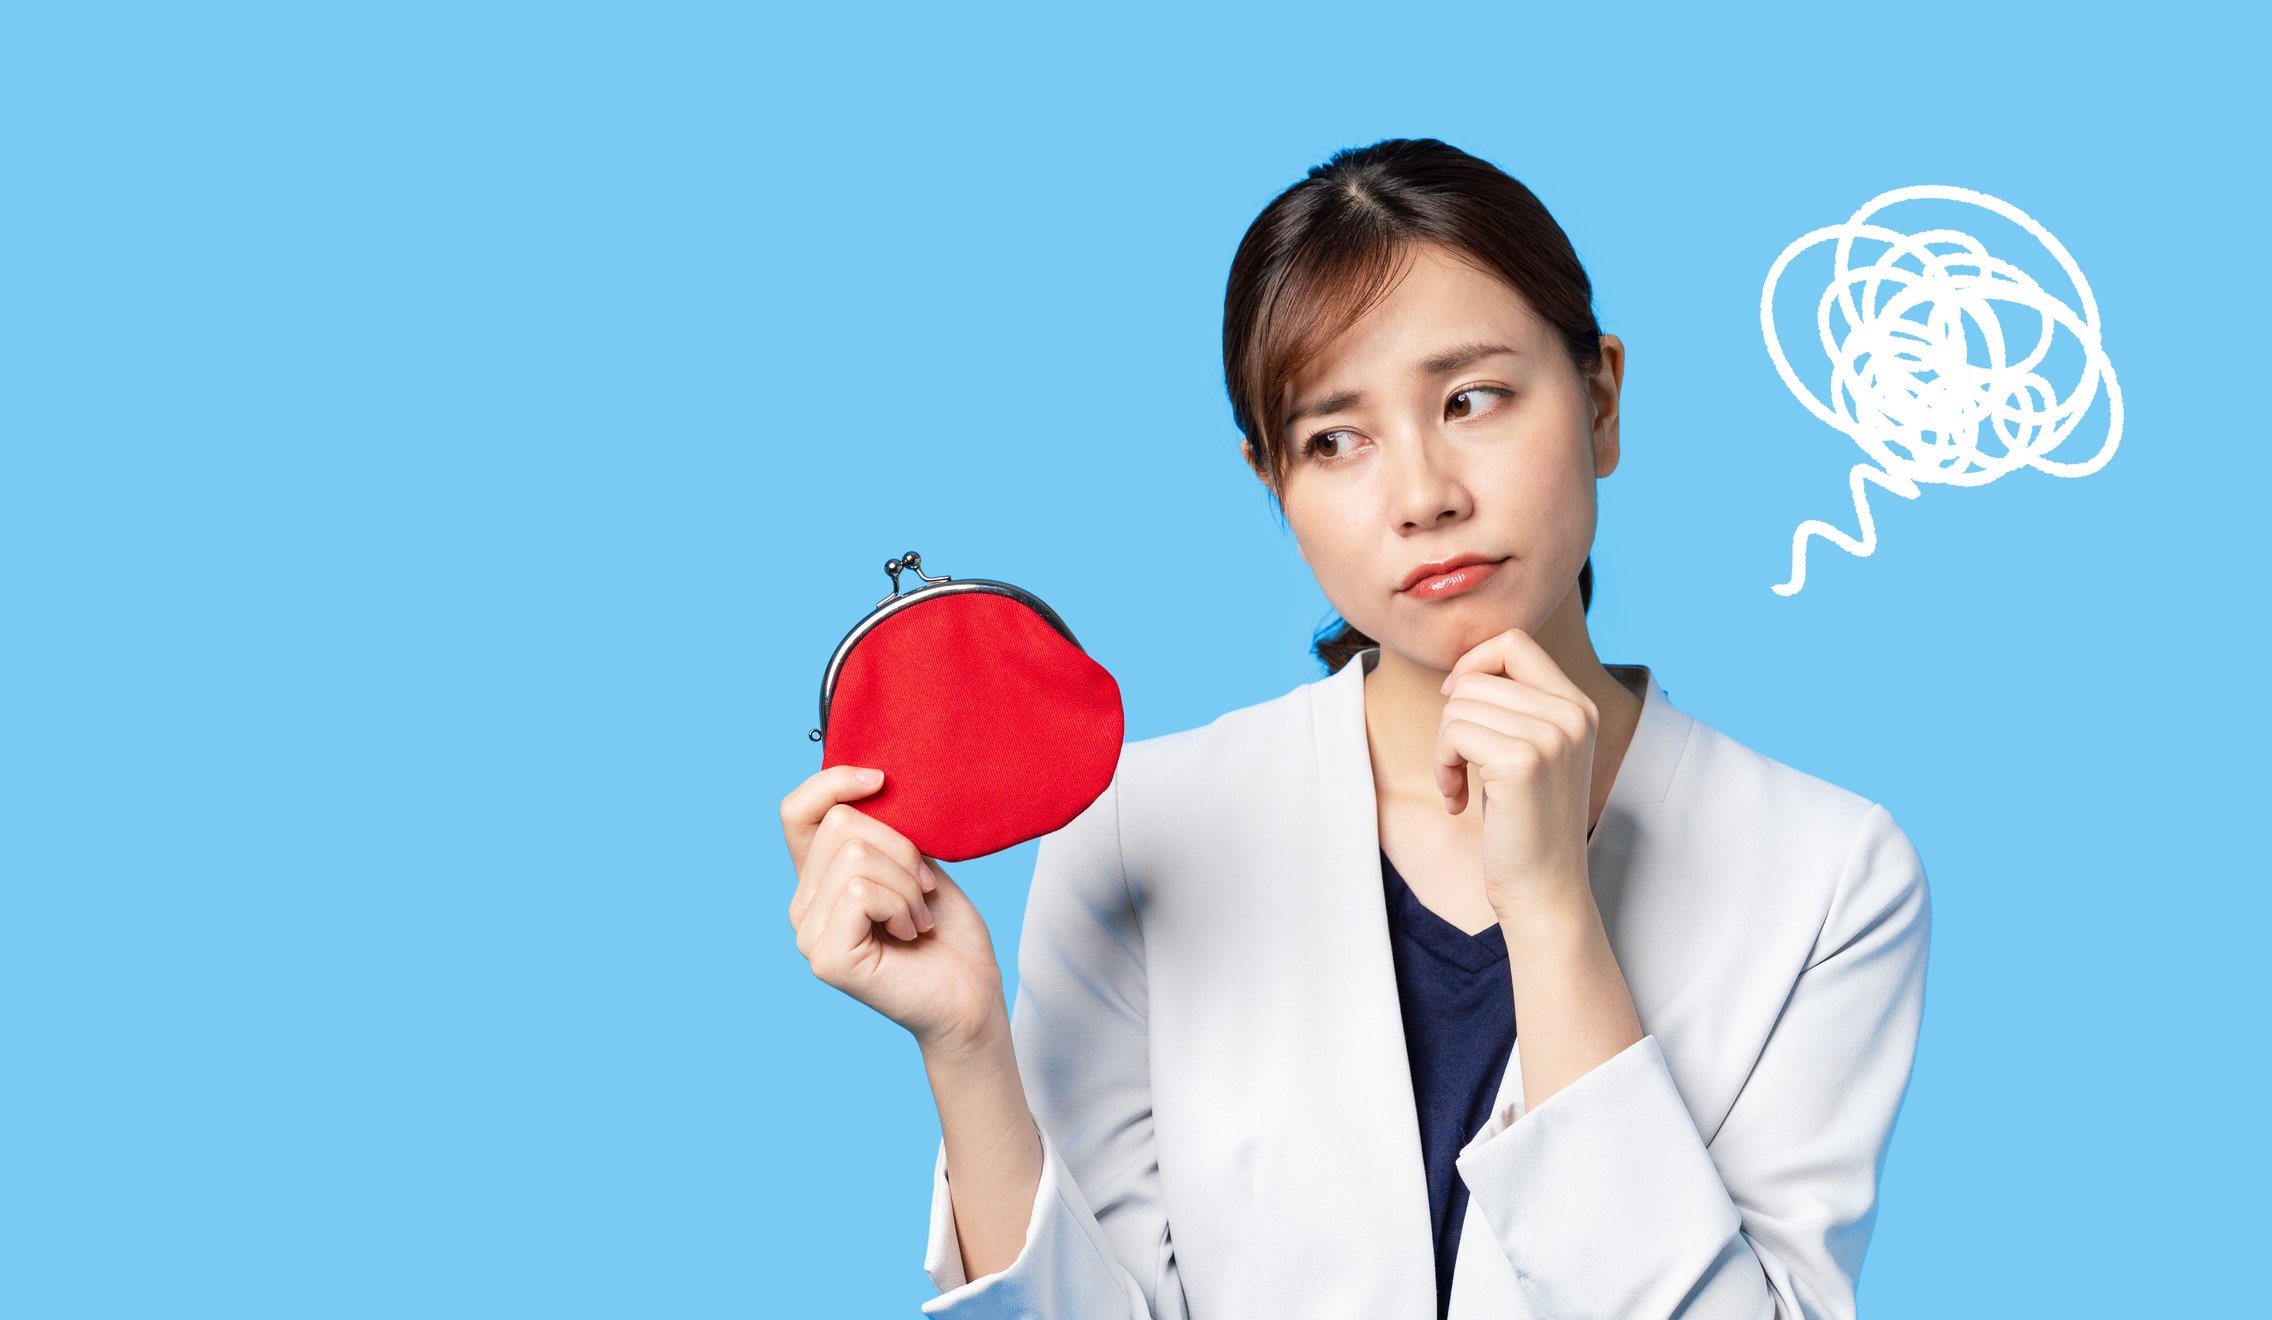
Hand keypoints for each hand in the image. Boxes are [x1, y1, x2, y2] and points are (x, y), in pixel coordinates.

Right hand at [779, 765, 1007, 1050]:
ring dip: (908, 884)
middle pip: (841, 825)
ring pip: (855, 857)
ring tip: (919, 917)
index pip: (796, 811)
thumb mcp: (914, 862)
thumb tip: (869, 781)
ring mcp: (808, 934)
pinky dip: (902, 905)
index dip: (832, 783)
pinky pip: (861, 891)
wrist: (970, 994)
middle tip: (924, 891)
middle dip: (902, 849)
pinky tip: (911, 932)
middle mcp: (803, 905)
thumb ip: (881, 830)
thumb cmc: (947, 931)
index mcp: (819, 878)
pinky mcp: (826, 957)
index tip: (882, 780)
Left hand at [1435, 628, 1600, 914]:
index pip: (1514, 642)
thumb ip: (1516, 707)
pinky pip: (1453, 733)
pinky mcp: (1521, 761)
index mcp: (1579, 706)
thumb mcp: (1534, 753)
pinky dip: (1442, 765)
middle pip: (1478, 675)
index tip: (1459, 705)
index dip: (1474, 665)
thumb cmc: (1527, 826)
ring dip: (1445, 747)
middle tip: (1460, 765)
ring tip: (1461, 787)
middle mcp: (1572, 714)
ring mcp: (1551, 735)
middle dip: (1453, 718)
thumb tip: (1462, 670)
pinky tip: (1457, 800)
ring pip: (1460, 704)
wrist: (1545, 890)